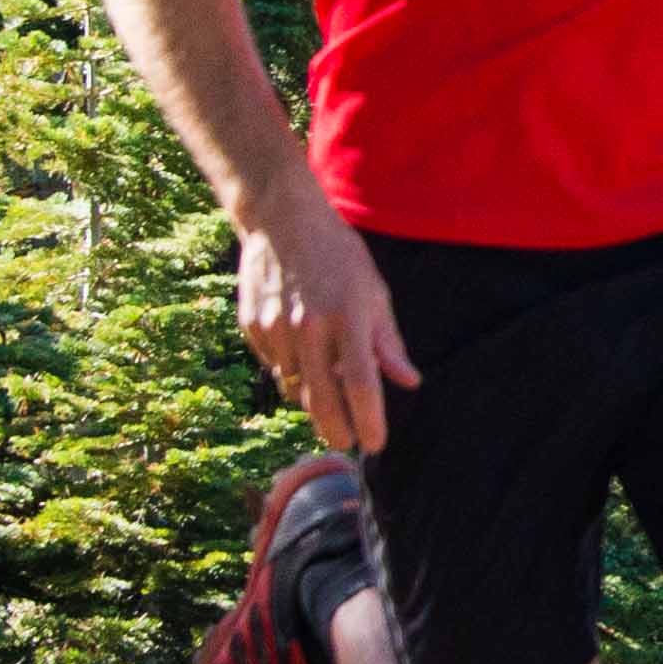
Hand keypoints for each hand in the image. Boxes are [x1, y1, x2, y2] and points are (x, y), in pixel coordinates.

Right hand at [236, 186, 420, 454]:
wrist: (282, 220)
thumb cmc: (338, 255)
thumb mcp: (374, 292)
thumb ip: (388, 342)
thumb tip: (409, 381)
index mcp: (348, 317)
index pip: (361, 385)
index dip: (369, 421)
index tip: (375, 443)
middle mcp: (309, 327)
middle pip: (322, 400)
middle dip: (337, 430)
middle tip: (347, 441)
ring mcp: (276, 328)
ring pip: (295, 387)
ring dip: (312, 397)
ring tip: (327, 389)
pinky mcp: (253, 327)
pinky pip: (275, 366)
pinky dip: (290, 370)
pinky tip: (300, 351)